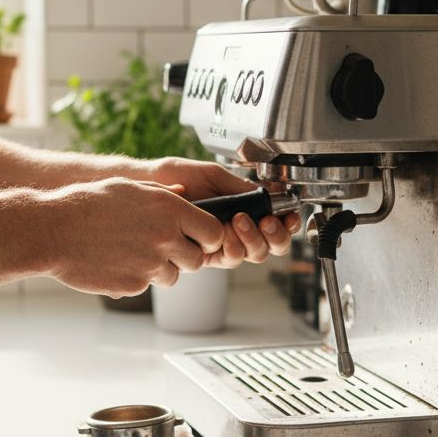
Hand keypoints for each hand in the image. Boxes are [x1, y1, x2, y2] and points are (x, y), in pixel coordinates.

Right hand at [45, 177, 223, 296]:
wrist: (53, 232)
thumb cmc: (87, 204)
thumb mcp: (128, 187)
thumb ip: (162, 194)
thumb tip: (184, 193)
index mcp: (170, 209)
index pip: (213, 232)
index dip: (207, 238)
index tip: (197, 239)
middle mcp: (166, 238)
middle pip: (197, 260)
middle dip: (184, 257)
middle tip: (162, 248)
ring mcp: (151, 264)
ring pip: (173, 276)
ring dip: (160, 269)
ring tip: (132, 252)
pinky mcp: (135, 285)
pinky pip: (146, 285)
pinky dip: (136, 277)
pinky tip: (115, 261)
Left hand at [136, 157, 300, 268]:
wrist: (149, 186)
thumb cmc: (177, 178)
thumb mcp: (214, 176)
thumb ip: (242, 189)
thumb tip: (269, 195)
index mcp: (241, 210)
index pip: (272, 224)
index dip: (285, 225)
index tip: (288, 216)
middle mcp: (233, 231)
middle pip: (267, 247)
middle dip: (273, 236)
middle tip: (265, 222)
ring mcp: (219, 245)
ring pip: (250, 255)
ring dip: (251, 239)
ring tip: (238, 219)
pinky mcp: (203, 255)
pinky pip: (228, 259)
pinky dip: (233, 245)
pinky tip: (226, 230)